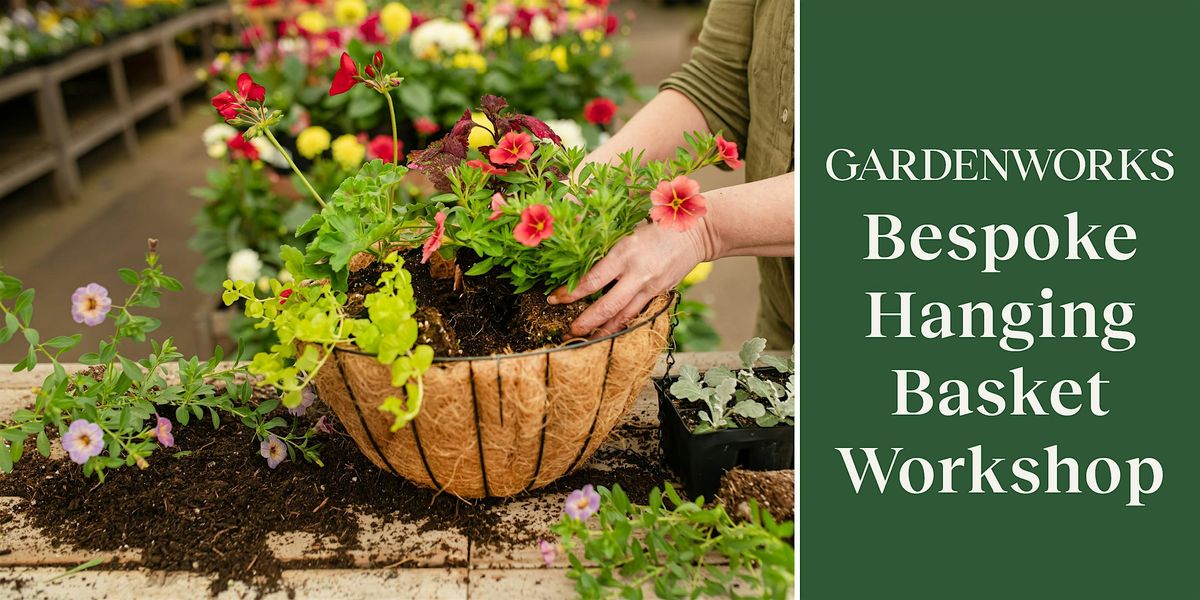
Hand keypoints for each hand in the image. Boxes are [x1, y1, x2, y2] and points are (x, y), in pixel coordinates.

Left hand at [549, 222, 708, 336]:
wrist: (696, 233)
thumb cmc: (657, 227)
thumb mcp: (628, 231)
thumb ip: (607, 247)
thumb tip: (578, 257)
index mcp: (624, 252)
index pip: (592, 279)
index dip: (571, 292)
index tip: (554, 298)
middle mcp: (637, 273)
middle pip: (607, 306)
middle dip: (586, 321)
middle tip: (570, 330)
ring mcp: (650, 286)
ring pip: (623, 316)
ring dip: (603, 330)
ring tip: (587, 339)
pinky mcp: (660, 294)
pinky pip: (638, 314)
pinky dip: (623, 324)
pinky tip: (611, 332)